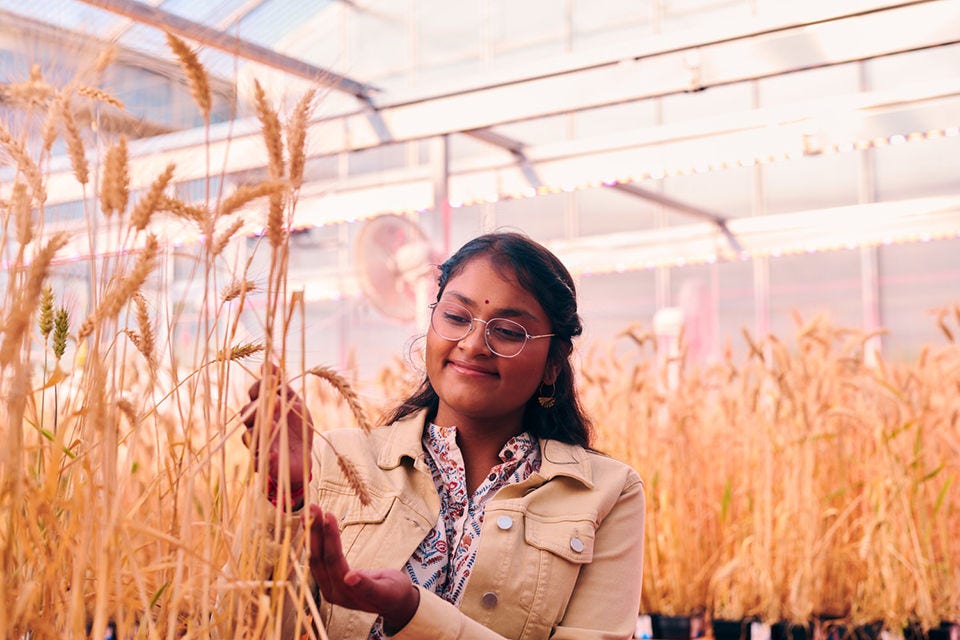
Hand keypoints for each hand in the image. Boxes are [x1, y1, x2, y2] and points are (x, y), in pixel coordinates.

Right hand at [241, 364, 313, 495]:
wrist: (305, 455)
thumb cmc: (298, 427)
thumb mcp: (294, 404)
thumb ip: (282, 386)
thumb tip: (267, 363)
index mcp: (265, 409)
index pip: (254, 395)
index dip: (260, 387)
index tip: (270, 380)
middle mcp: (258, 425)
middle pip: (246, 414)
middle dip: (256, 406)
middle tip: (271, 400)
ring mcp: (260, 443)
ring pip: (248, 436)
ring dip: (259, 429)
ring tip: (273, 423)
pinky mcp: (265, 462)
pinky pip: (259, 460)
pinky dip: (265, 456)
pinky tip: (274, 453)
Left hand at [308, 505, 418, 631]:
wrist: (394, 604)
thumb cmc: (394, 594)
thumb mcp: (386, 591)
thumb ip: (367, 586)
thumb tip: (350, 577)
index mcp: (345, 594)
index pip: (333, 561)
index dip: (330, 538)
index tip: (329, 515)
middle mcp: (331, 591)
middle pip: (319, 558)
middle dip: (315, 532)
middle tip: (312, 507)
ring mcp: (328, 586)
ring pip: (315, 557)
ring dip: (311, 533)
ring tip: (308, 511)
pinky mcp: (328, 580)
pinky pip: (318, 557)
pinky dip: (315, 539)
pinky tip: (312, 525)